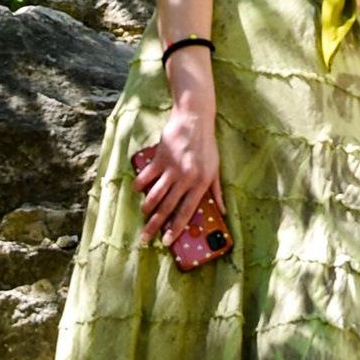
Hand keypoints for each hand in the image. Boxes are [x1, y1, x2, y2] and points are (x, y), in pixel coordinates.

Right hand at [132, 87, 222, 246]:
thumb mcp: (215, 168)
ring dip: (146, 208)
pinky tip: (137, 191)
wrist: (194, 118)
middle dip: (154, 225)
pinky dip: (139, 185)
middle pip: (167, 207)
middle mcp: (186, 178)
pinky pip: (146, 176)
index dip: (176, 228)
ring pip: (154, 195)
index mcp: (201, 183)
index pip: (187, 211)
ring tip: (143, 216)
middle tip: (145, 238)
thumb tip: (222, 211)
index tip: (167, 241)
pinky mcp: (160, 158)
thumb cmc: (206, 144)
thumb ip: (217, 191)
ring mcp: (172, 168)